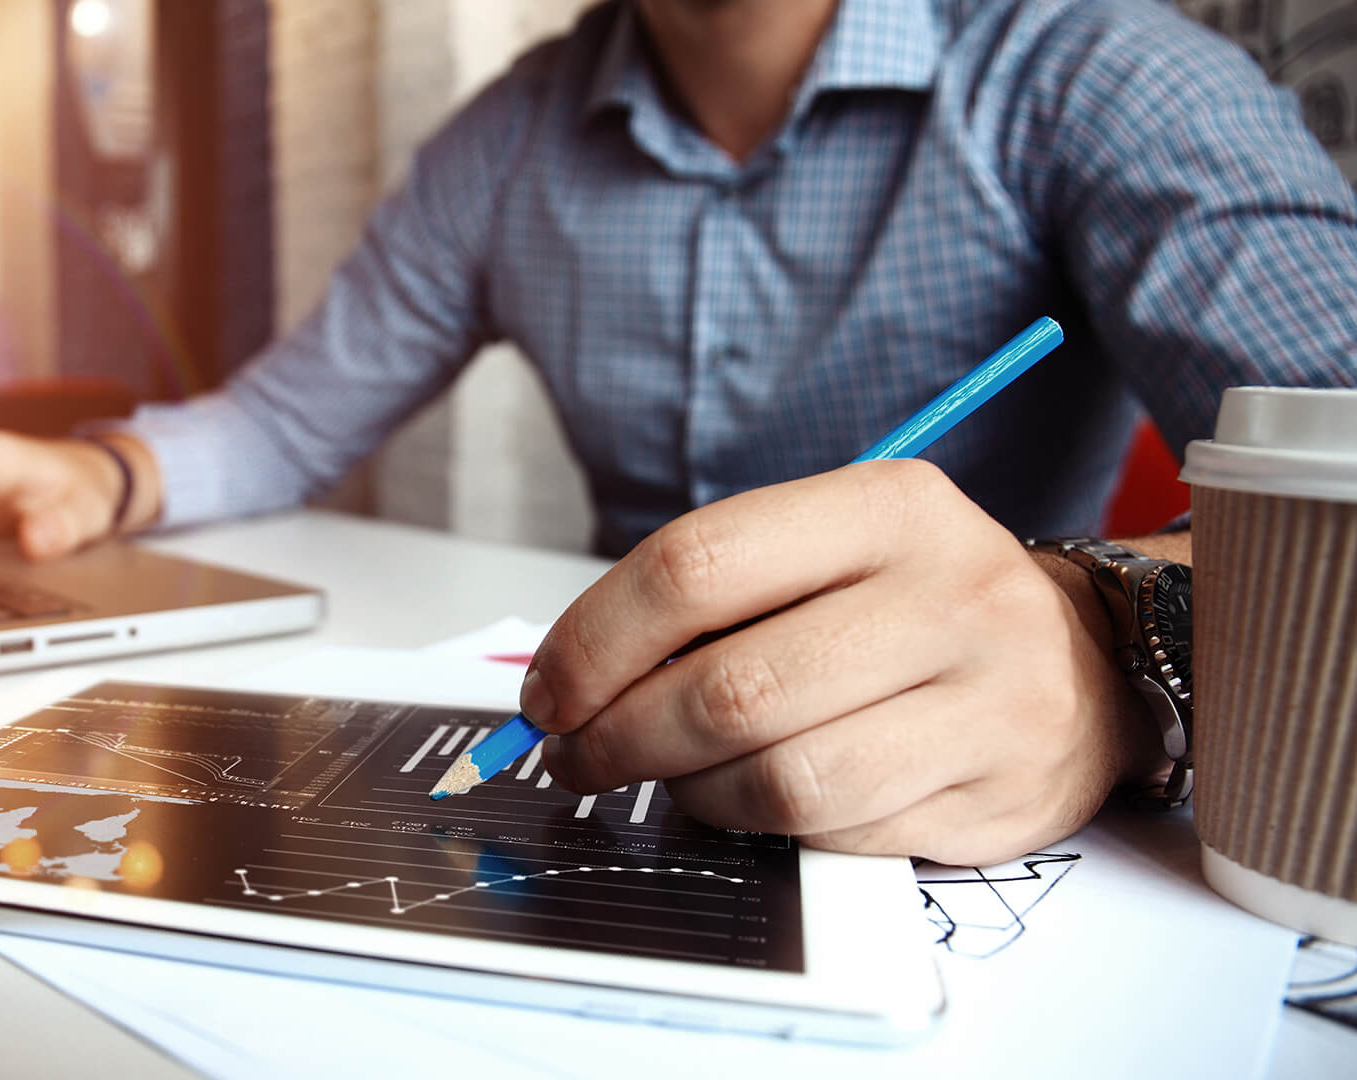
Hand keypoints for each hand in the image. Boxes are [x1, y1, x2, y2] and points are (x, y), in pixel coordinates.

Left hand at [524, 459, 1159, 866]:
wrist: (1082, 661)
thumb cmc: (911, 605)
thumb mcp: (829, 553)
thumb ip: (712, 598)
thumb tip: (569, 683)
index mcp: (885, 505)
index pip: (696, 565)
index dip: (595, 641)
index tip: (549, 693)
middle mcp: (948, 591)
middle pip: (729, 688)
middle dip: (621, 738)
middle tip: (578, 758)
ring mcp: (988, 697)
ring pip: (781, 779)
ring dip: (691, 794)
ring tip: (670, 780)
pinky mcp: (998, 791)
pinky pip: (838, 834)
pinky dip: (769, 829)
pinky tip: (759, 802)